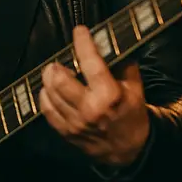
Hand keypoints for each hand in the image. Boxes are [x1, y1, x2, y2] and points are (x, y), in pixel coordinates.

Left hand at [38, 26, 151, 166]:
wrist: (129, 150)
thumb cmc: (132, 115)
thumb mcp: (135, 88)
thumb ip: (123, 64)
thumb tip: (110, 42)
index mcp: (109, 96)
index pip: (91, 63)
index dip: (83, 43)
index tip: (79, 31)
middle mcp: (90, 109)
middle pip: (60, 80)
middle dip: (56, 66)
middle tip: (59, 61)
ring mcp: (76, 122)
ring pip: (50, 94)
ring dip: (49, 79)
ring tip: (54, 74)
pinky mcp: (66, 132)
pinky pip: (47, 110)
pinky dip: (46, 96)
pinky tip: (50, 90)